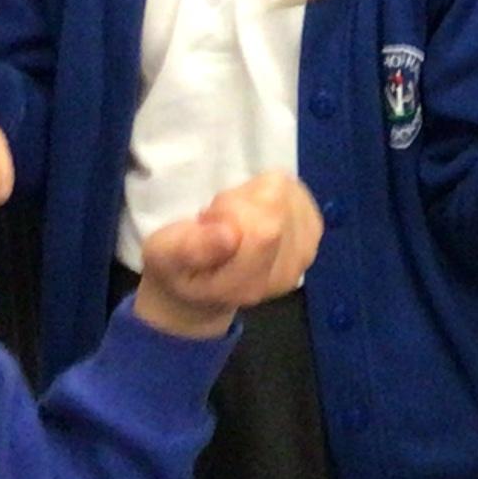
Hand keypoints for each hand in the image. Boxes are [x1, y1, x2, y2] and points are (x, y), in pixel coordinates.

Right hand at [134, 174, 322, 337]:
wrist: (203, 288)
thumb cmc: (178, 267)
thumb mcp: (164, 256)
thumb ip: (192, 248)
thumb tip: (229, 233)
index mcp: (246, 284)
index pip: (263, 229)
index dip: (230, 207)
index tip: (207, 219)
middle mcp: (284, 274)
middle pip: (276, 204)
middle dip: (240, 200)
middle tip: (217, 220)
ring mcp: (304, 254)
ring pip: (286, 192)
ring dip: (255, 196)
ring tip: (234, 219)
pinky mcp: (312, 233)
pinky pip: (296, 190)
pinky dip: (272, 193)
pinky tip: (254, 213)